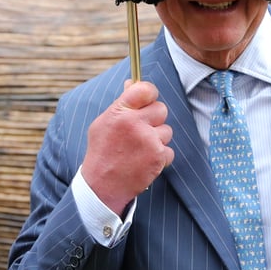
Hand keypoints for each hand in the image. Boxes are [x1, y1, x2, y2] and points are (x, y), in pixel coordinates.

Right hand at [81, 80, 173, 214]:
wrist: (102, 186)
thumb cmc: (102, 152)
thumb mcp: (103, 123)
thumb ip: (121, 104)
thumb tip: (132, 83)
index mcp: (119, 112)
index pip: (145, 89)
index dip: (149, 94)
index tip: (147, 101)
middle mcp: (134, 123)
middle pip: (161, 109)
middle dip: (154, 120)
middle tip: (141, 131)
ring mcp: (148, 140)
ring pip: (167, 130)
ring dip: (157, 140)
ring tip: (139, 150)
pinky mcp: (158, 157)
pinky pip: (169, 150)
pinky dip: (159, 157)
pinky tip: (144, 161)